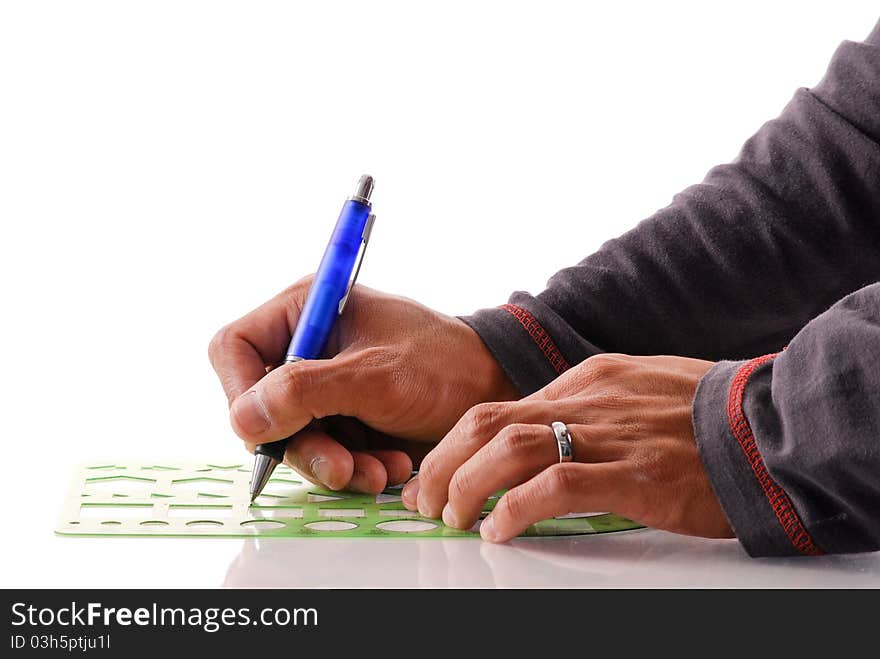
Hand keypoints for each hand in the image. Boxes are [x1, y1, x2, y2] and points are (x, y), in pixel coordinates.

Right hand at [208, 278, 517, 492]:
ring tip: (381, 471)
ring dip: (332, 464)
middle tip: (341, 467)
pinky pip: (324, 454)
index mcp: (307, 311)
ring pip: (292, 438)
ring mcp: (324, 387)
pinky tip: (391, 466)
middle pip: (261, 406)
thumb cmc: (444, 364)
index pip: (235, 349)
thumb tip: (242, 419)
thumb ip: (305, 391)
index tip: (266, 428)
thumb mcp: (375, 376)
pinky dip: (354, 468)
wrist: (493, 390)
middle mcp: (307, 348)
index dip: (239, 391)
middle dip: (301, 445)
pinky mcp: (343, 419)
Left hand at [402, 353, 732, 541]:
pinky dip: (517, 507)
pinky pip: (558, 484)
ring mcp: (609, 434)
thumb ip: (588, 405)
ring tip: (452, 517)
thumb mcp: (636, 389)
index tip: (438, 473)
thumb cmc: (707, 413)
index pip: (499, 407)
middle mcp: (587, 399)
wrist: (769, 425)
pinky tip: (500, 530)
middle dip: (444, 462)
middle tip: (426, 500)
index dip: (457, 443)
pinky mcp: (635, 473)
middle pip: (487, 421)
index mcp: (586, 379)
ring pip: (511, 448)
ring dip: (467, 485)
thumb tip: (543, 430)